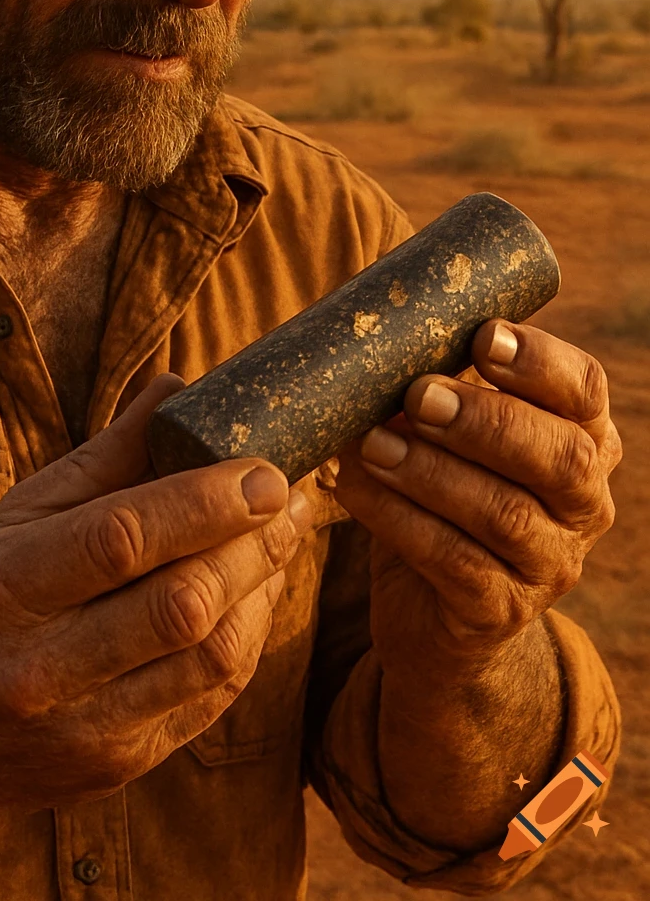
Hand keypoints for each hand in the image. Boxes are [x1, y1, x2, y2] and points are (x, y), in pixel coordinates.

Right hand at [0, 376, 310, 816]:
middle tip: (287, 495)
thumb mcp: (20, 517)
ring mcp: (82, 729)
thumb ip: (104, 458)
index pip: (119, 539)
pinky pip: (212, 698)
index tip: (262, 469)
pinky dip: (248, 636)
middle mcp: (36, 670)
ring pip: (209, 658)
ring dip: (262, 587)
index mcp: (0, 590)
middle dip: (250, 543)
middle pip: (178, 604)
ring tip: (282, 534)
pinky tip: (257, 590)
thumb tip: (175, 386)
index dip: (203, 502)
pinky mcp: (120, 766)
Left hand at [334, 320, 621, 668]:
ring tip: (372, 442)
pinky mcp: (500, 611)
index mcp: (582, 439)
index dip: (541, 362)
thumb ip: (434, 382)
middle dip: (487, 420)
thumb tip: (371, 328)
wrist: (429, 608)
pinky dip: (399, 519)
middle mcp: (583, 503)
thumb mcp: (447, 434)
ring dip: (432, 471)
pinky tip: (355, 487)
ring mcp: (549, 564)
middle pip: (560, 456)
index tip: (483, 336)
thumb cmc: (437, 493)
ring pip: (504, 513)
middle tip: (420, 395)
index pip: (585, 391)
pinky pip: (455, 562)